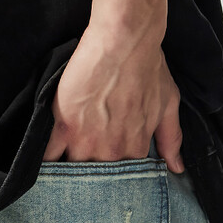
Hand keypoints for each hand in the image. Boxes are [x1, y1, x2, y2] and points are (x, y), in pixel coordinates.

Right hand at [43, 19, 183, 170]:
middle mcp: (111, 153)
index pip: (122, 180)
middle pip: (95, 181)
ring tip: (62, 176)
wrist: (124, 40)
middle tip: (83, 181)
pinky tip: (45, 165)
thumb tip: (177, 168)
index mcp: (135, 151)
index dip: (113, 180)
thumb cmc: (147, 66)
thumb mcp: (169, 103)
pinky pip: (50, 156)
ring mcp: (86, 142)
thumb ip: (172, 139)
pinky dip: (47, 162)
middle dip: (89, 183)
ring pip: (72, 172)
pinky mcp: (64, 127)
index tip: (106, 180)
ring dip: (67, 175)